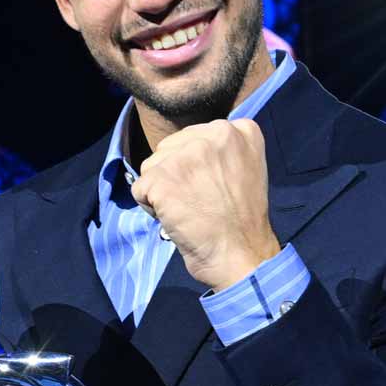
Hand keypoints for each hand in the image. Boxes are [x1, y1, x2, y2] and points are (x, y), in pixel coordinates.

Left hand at [129, 118, 280, 292]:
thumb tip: (185, 151)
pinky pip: (140, 189)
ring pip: (153, 166)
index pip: (195, 137)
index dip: (196, 166)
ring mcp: (187, 154)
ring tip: (188, 211)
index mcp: (239, 130)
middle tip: (200, 202)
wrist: (241, 255)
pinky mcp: (162, 177)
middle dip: (176, 175)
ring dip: (162, 190)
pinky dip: (151, 208)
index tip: (214, 188)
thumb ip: (221, 152)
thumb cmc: (243, 221)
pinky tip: (175, 219)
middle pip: (171, 148)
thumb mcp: (246, 169)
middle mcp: (215, 133)